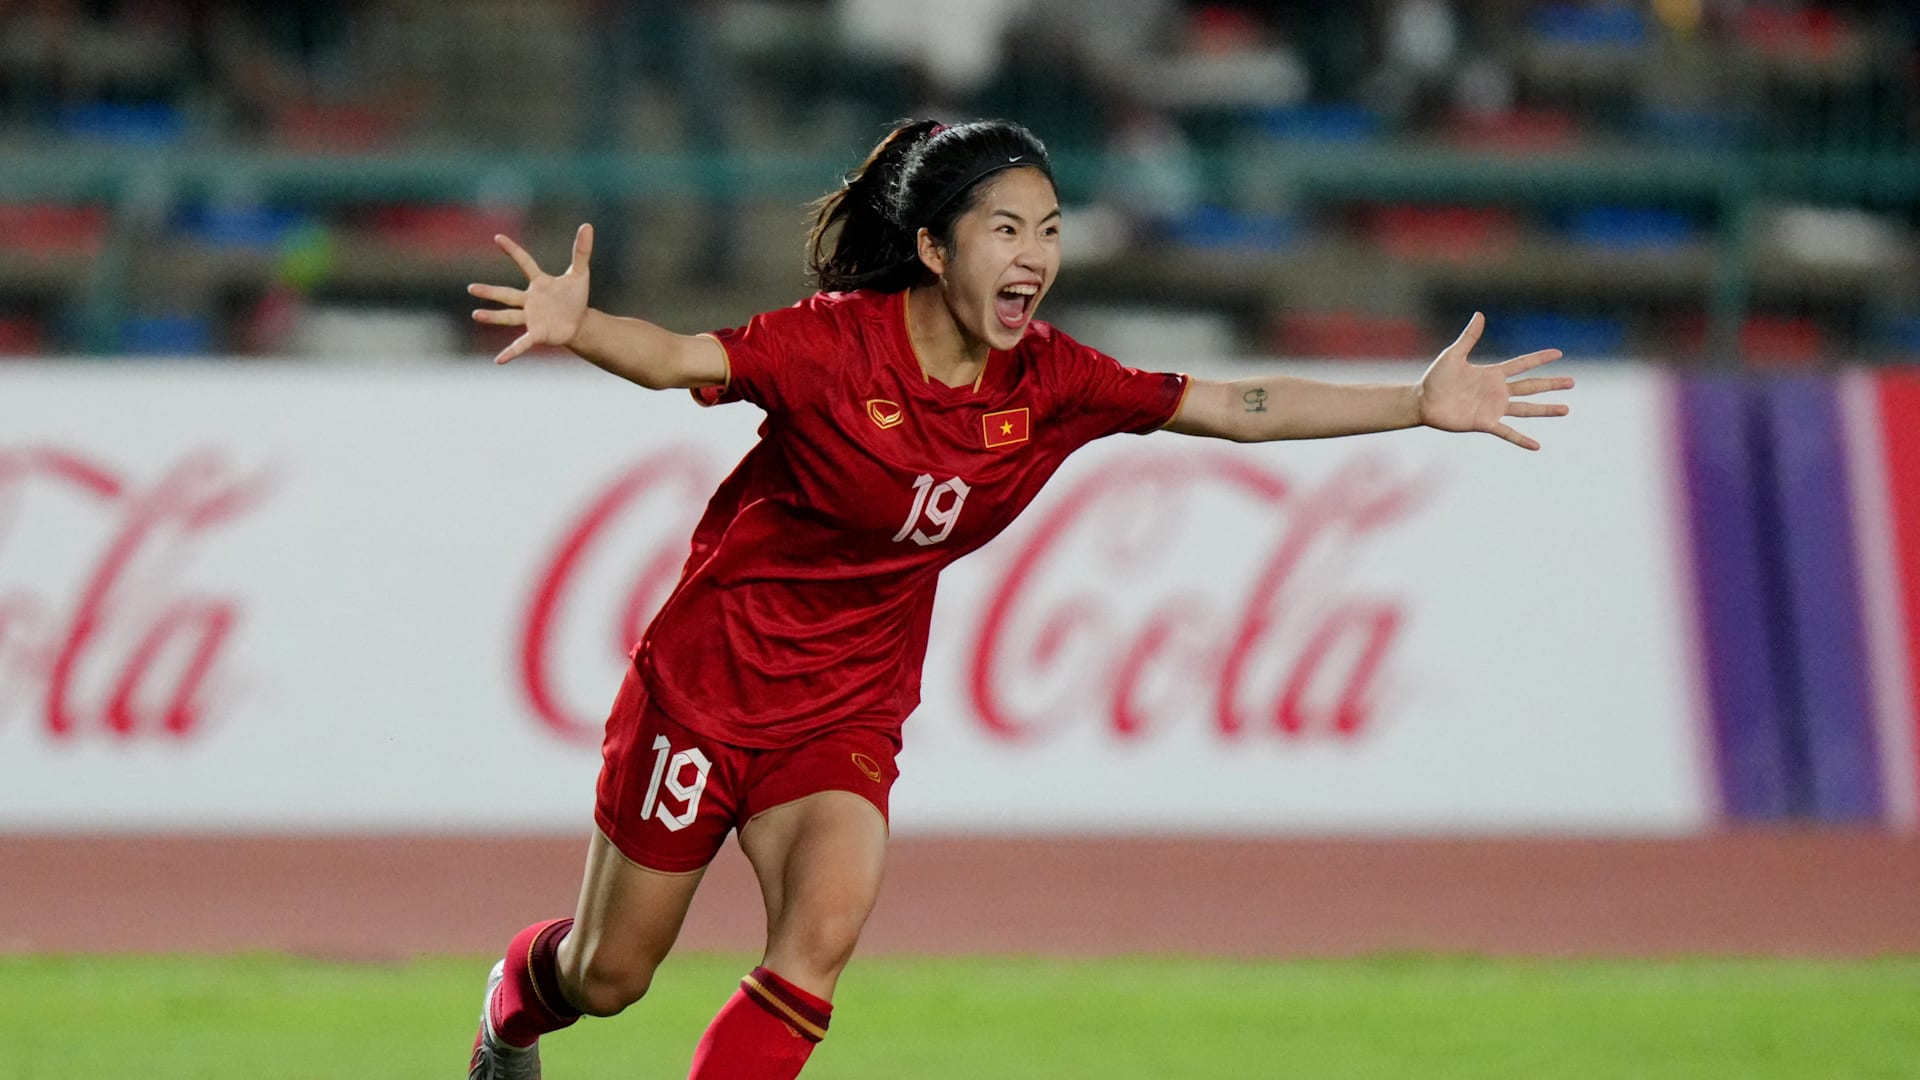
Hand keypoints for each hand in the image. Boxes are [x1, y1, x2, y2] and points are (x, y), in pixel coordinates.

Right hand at [468, 224, 593, 363]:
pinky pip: (521, 343)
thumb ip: (581, 251)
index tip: (498, 238)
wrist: (580, 323)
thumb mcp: (580, 274)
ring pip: (508, 316)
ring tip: (476, 315)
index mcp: (539, 283)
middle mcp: (530, 299)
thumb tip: (587, 225)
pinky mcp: (536, 333)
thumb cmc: (576, 298)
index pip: (525, 263)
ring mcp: (531, 317)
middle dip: (490, 291)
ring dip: (493, 316)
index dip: (513, 251)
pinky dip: (511, 352)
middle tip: (471, 288)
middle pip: (507, 294)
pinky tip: (498, 361)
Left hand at [1415, 313, 1572, 450]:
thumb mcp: (1453, 354)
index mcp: (1492, 374)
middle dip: (1551, 384)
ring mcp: (1493, 408)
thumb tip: (1479, 314)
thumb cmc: (1436, 378)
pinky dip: (1521, 439)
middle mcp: (1497, 391)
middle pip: (1531, 386)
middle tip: (1572, 382)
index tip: (1558, 353)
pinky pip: (1507, 432)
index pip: (1522, 364)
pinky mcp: (1484, 423)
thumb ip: (1469, 337)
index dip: (1539, 358)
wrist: (1422, 401)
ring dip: (1546, 410)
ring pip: (1526, 408)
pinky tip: (1537, 446)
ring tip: (1566, 410)